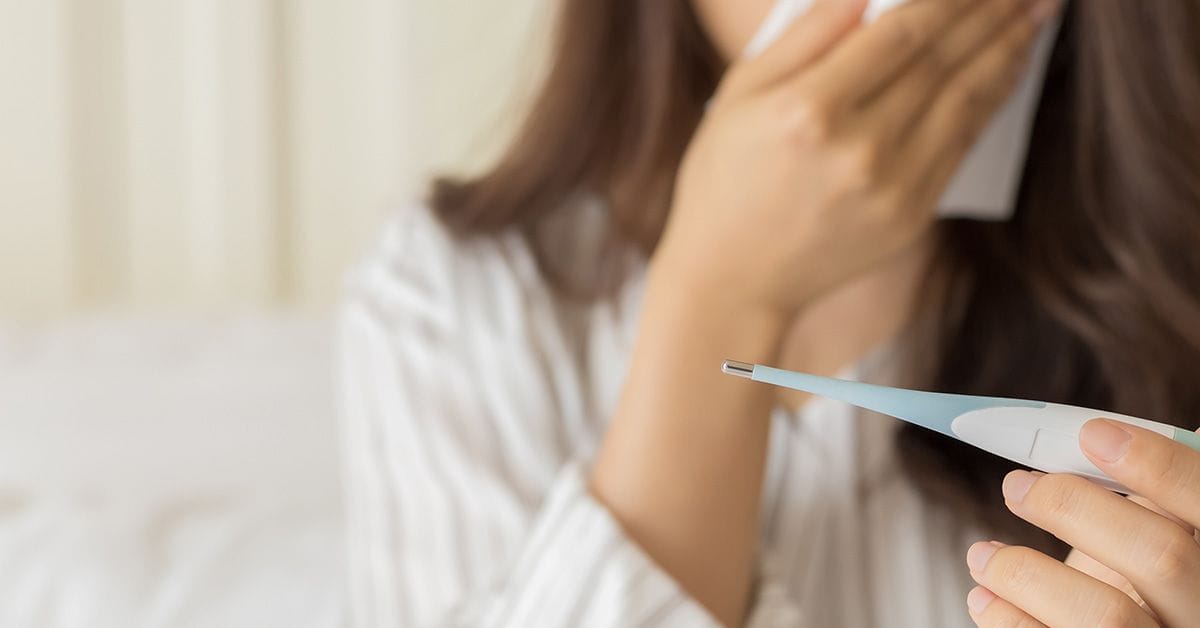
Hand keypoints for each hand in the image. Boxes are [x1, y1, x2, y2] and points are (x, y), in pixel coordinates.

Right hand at [652, 0, 1057, 318]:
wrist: (733, 279)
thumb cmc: (725, 178)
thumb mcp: (740, 93)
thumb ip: (804, 35)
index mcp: (808, 111)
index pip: (901, 31)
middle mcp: (857, 149)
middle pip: (943, 60)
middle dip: (992, 10)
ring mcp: (891, 187)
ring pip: (966, 99)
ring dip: (1007, 48)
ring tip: (1033, 12)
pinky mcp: (911, 216)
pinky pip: (962, 143)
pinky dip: (990, 99)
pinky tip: (1005, 67)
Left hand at [965, 419, 1199, 626]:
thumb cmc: (1132, 575)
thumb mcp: (1150, 529)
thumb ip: (1144, 492)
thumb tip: (1101, 431)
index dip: (1158, 466)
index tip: (1093, 434)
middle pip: (1160, 556)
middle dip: (1076, 509)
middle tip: (1016, 485)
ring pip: (1104, 615)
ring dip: (1026, 573)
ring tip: (982, 554)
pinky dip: (1009, 621)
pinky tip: (984, 597)